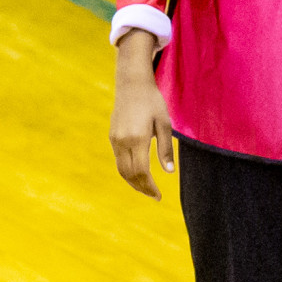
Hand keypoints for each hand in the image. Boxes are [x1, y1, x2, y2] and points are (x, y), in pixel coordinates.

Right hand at [109, 29, 174, 199]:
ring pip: (121, 169)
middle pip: (129, 174)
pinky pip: (118, 160)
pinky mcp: (112, 136)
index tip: (159, 196)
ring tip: (147, 189)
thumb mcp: (164, 124)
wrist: (132, 84)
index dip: (149, 187)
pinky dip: (127, 171)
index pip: (141, 172)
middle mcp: (122, 141)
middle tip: (154, 196)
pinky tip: (138, 174)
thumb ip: (166, 149)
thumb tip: (169, 172)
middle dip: (141, 188)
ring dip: (133, 182)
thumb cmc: (153, 102)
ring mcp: (115, 139)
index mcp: (137, 139)